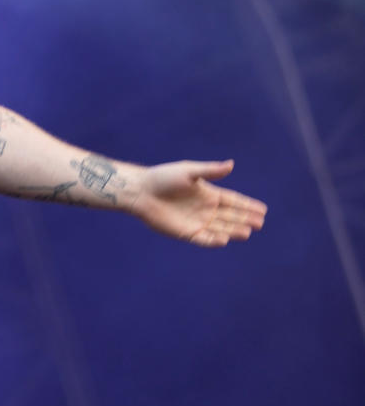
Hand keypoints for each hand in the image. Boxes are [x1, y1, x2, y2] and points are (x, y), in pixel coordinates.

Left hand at [131, 159, 266, 246]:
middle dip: (245, 219)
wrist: (141, 191)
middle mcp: (205, 209)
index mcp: (208, 194)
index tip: (263, 210)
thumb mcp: (189, 172)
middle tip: (260, 223)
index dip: (248, 205)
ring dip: (233, 231)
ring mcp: (196, 222)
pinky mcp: (185, 233)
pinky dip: (214, 240)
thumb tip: (232, 164)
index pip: (233, 201)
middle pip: (230, 216)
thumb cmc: (163, 178)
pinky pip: (203, 239)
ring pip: (220, 229)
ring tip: (247, 232)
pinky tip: (224, 239)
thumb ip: (210, 171)